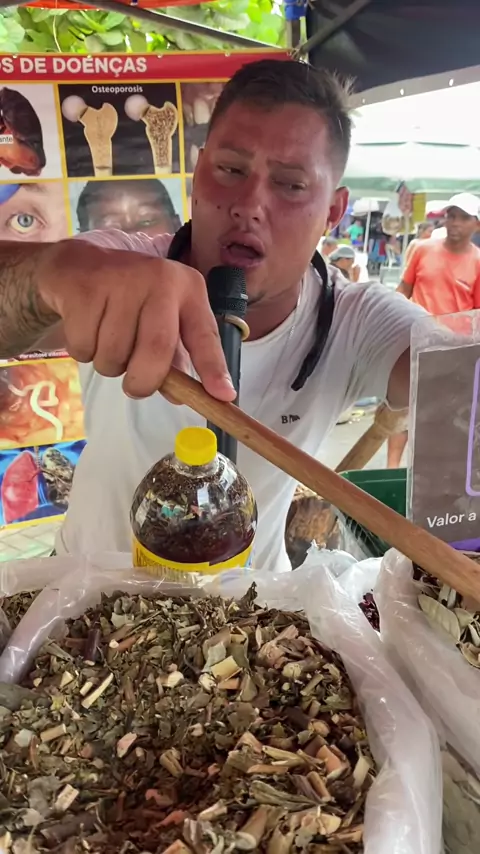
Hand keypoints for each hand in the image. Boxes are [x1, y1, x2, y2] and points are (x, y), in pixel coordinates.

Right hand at [36, 240, 235, 400]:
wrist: (75, 263)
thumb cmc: (126, 297)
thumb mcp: (159, 317)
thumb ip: (172, 356)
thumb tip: (179, 396)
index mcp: (186, 288)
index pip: (204, 335)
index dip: (213, 369)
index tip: (223, 396)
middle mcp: (160, 279)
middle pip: (157, 349)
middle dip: (144, 381)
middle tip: (135, 387)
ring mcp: (121, 280)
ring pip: (114, 354)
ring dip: (108, 364)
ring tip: (104, 340)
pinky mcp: (85, 289)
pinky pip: (83, 346)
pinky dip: (82, 351)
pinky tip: (85, 327)